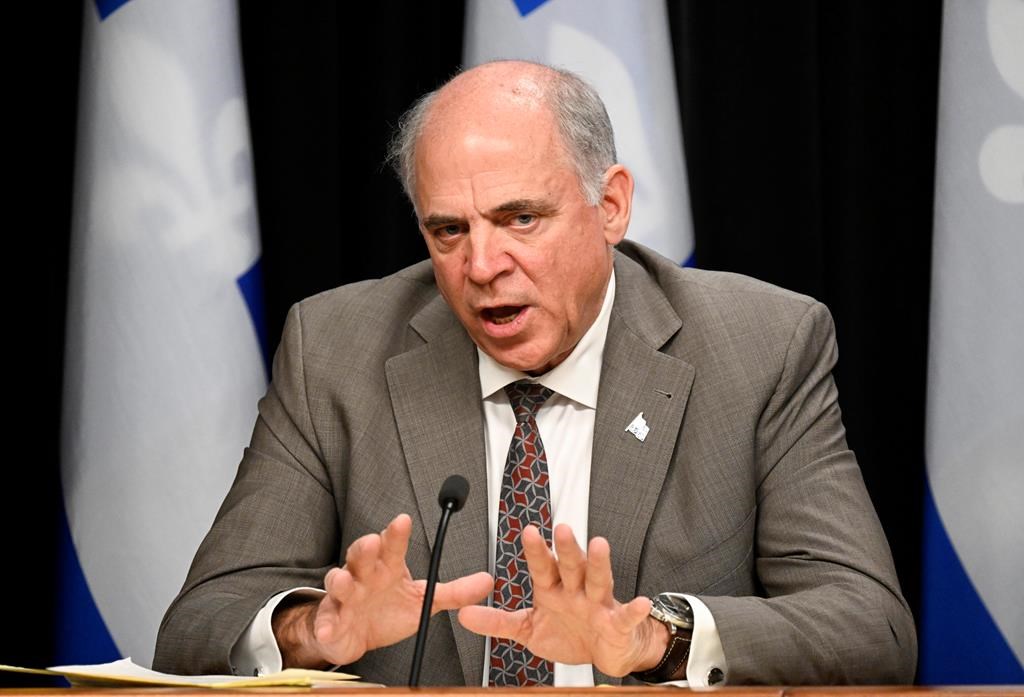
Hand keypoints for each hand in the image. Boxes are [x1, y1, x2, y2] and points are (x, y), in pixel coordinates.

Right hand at [274, 513, 491, 667]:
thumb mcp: (424, 599)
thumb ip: (455, 591)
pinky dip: (326, 624)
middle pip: (361, 555)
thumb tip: (486, 580)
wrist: (357, 635)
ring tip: (343, 579)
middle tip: (372, 542)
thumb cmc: (388, 610)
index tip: (403, 521)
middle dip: (365, 548)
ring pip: (339, 582)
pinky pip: (327, 621)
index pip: (392, 545)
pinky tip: (329, 626)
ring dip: (340, 580)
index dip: (397, 533)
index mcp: (387, 567)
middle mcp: (364, 576)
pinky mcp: (332, 621)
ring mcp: (345, 597)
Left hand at [457, 523, 668, 676]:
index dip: (536, 550)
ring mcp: (599, 605)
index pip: (543, 567)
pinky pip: (626, 616)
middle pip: (571, 565)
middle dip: (566, 548)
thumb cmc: (571, 633)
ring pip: (599, 580)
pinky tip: (641, 602)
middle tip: (561, 528)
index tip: (527, 532)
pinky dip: (634, 610)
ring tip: (598, 545)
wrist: (607, 653)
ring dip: (599, 563)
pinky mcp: (618, 625)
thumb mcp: (528, 630)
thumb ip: (497, 621)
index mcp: (555, 590)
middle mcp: (577, 591)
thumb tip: (464, 613)